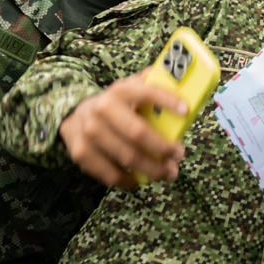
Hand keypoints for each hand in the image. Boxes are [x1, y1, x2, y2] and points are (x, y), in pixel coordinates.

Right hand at [59, 71, 187, 188]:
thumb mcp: (132, 89)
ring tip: (169, 173)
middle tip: (179, 156)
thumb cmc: (116, 104)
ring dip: (152, 169)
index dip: (167, 101)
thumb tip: (185, 83)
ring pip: (127, 157)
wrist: (76, 116)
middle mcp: (102, 110)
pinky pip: (110, 174)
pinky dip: (130, 180)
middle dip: (163, 148)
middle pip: (138, 134)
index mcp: (120, 91)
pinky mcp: (81, 154)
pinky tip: (143, 179)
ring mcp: (89, 133)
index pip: (146, 93)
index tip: (186, 111)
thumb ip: (154, 84)